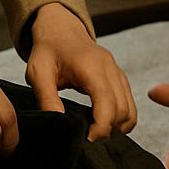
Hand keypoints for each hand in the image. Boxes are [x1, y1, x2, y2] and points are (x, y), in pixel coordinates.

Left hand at [25, 3, 136, 139]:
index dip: (101, 128)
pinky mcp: (120, 78)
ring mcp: (118, 73)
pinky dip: (122, 118)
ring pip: (130, 109)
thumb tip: (60, 123)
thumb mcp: (38, 73)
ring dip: (117, 126)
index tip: (86, 140)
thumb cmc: (48, 50)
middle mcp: (110, 69)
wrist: (61, 29)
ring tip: (94, 133)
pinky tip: (103, 124)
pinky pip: (130, 104)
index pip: (108, 104)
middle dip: (108, 130)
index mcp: (91, 67)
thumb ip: (47, 98)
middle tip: (87, 139)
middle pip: (122, 110)